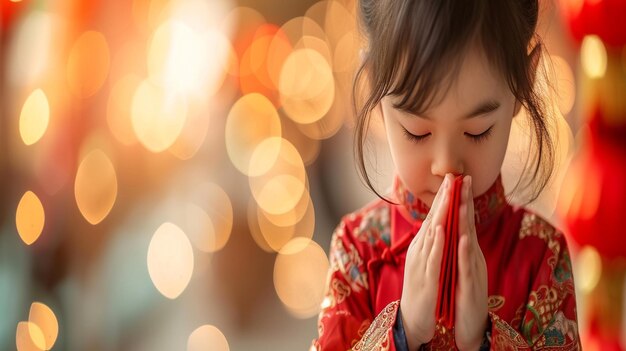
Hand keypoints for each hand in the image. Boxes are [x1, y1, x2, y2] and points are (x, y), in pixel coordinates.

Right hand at [400, 174, 453, 348]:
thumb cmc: (422, 291)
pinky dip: (436, 241)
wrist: (412, 319)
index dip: (444, 198)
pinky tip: (441, 228)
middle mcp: (419, 251)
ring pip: (432, 234)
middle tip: (451, 177)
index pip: (434, 218)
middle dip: (443, 198)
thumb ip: (432, 244)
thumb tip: (438, 226)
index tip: (453, 178)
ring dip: (440, 213)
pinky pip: (432, 256)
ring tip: (448, 194)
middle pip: (433, 220)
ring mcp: (421, 263)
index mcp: (423, 247)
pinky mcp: (426, 278)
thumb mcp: (428, 263)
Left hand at [454, 176, 488, 350]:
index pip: (463, 221)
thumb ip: (460, 246)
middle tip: (464, 179)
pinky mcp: (471, 286)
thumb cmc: (465, 294)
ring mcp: (473, 270)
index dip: (461, 200)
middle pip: (468, 225)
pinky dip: (465, 252)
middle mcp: (472, 257)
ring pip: (469, 242)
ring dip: (466, 221)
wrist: (472, 324)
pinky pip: (467, 267)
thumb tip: (457, 226)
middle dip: (466, 202)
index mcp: (467, 251)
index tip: (458, 178)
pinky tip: (463, 239)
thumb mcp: (461, 266)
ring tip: (462, 201)